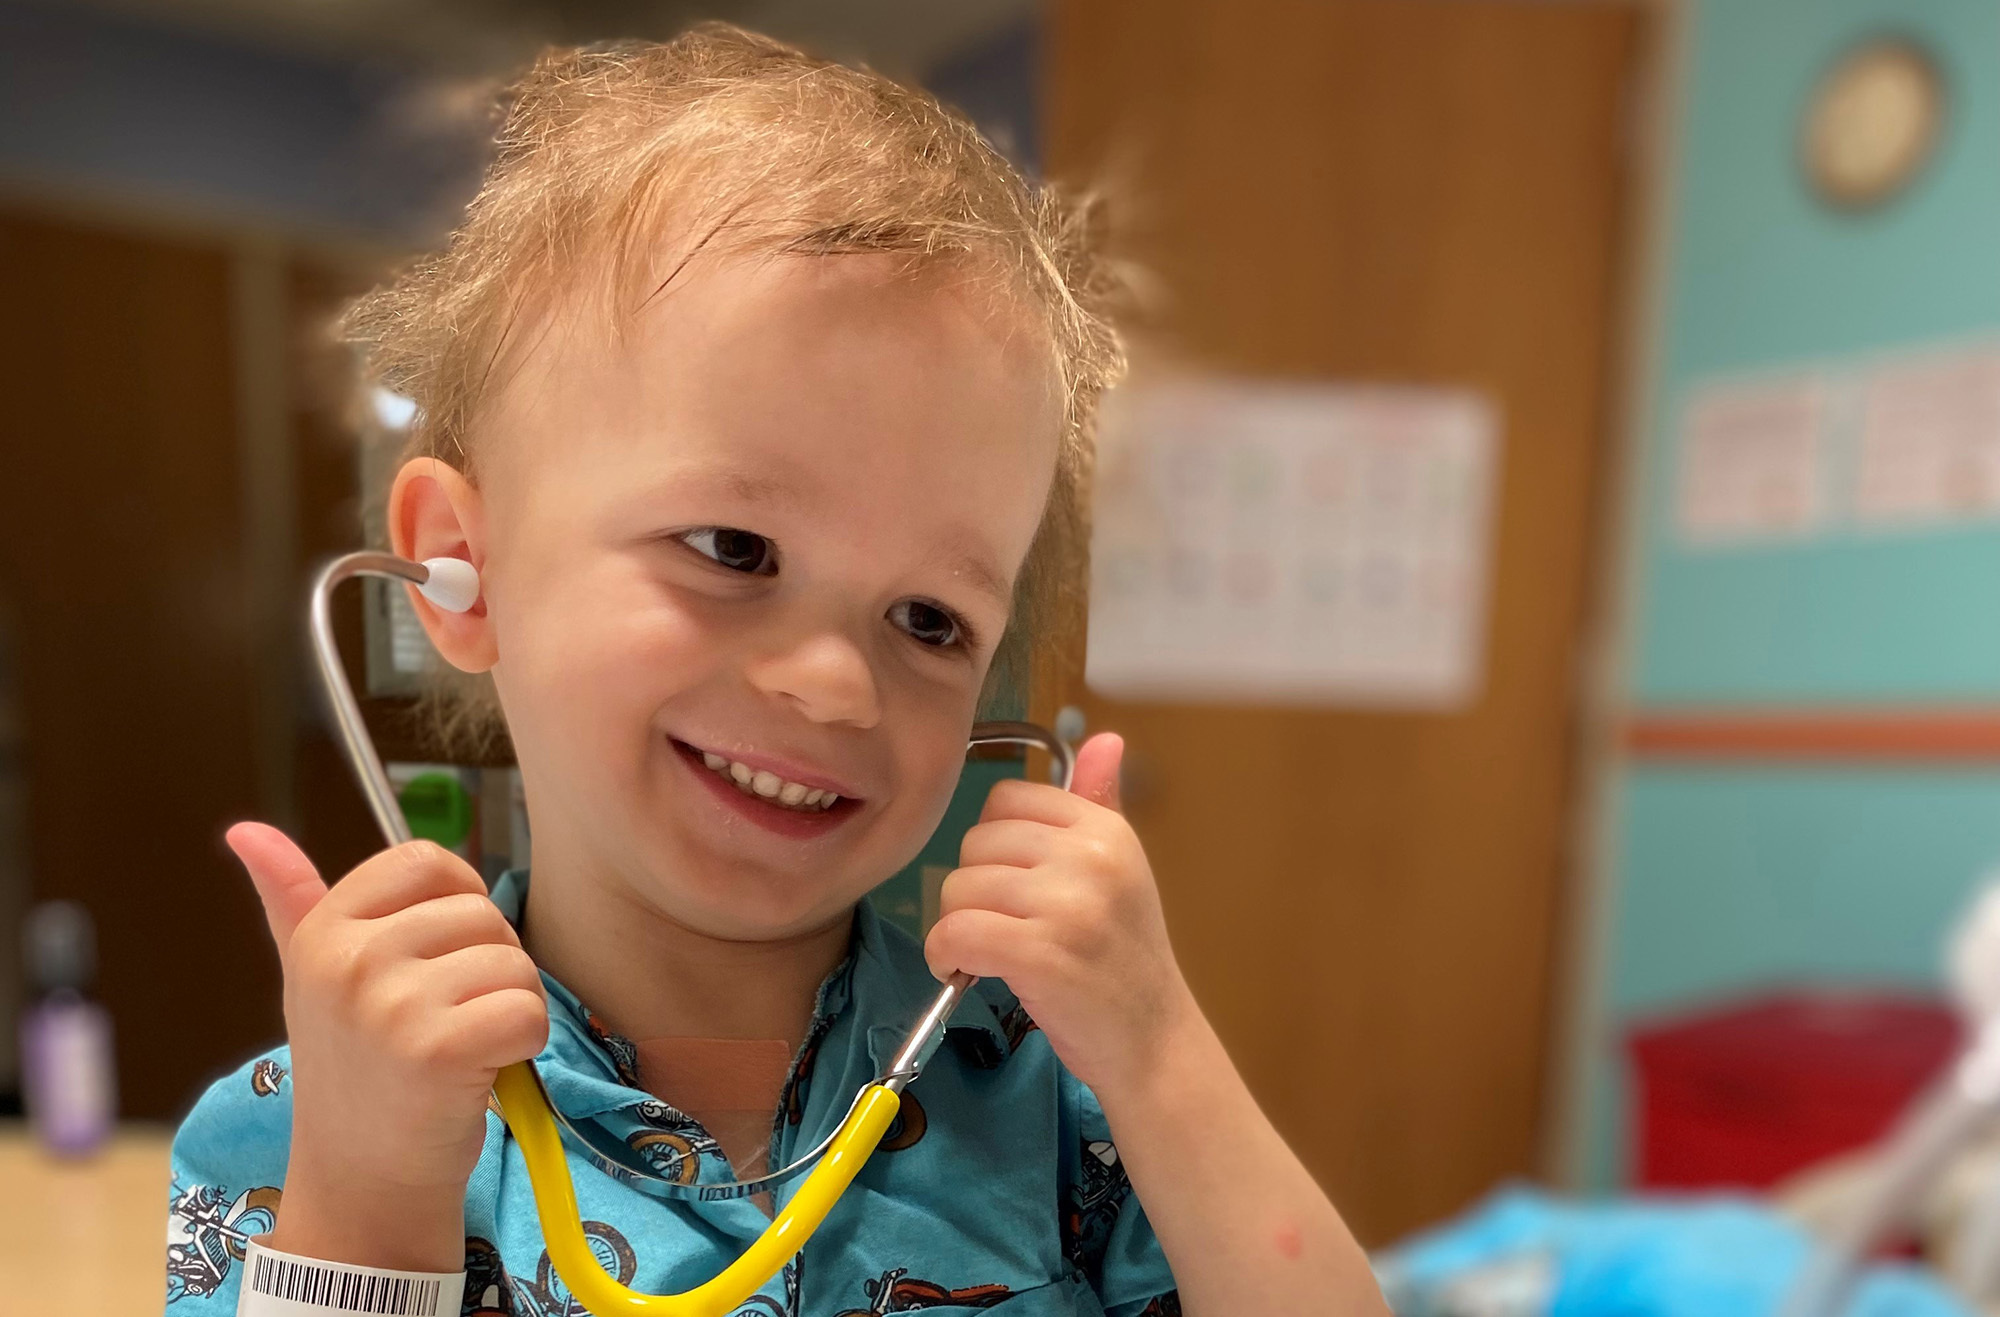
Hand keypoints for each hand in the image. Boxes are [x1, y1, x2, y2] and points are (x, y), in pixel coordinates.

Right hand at [228, 825, 548, 1200]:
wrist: (361, 1178)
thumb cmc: (354, 1070)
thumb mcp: (310, 978)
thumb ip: (290, 899)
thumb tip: (247, 830)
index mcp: (323, 932)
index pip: (427, 860)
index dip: (458, 901)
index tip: (439, 955)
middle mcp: (350, 960)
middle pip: (483, 914)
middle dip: (489, 967)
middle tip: (446, 1021)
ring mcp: (391, 1005)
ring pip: (515, 964)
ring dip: (510, 1008)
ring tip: (461, 1047)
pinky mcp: (440, 1049)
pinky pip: (528, 1011)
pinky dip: (524, 1044)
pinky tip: (481, 1072)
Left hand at [923, 733, 1195, 1100]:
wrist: (1155, 1043)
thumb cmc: (1126, 961)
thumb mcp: (1121, 872)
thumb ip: (1102, 803)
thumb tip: (1104, 739)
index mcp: (1106, 830)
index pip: (1007, 798)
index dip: (994, 844)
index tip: (1010, 884)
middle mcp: (1090, 858)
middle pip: (975, 843)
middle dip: (973, 888)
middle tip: (1001, 926)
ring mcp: (1067, 906)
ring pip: (958, 888)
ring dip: (956, 927)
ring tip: (987, 954)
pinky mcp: (1040, 955)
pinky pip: (954, 933)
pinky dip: (944, 956)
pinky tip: (962, 972)